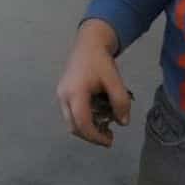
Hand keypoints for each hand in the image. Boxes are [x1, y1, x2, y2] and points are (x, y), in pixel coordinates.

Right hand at [55, 18, 131, 146]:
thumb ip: (121, 102)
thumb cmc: (100, 61)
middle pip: (73, 126)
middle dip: (91, 136)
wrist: (88, 43)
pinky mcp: (63, 92)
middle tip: (108, 136)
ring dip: (87, 128)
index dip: (96, 137)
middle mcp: (63, 95)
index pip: (82, 123)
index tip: (110, 141)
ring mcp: (61, 94)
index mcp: (75, 92)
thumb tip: (122, 122)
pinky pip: (70, 113)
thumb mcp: (115, 80)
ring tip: (104, 125)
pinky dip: (83, 119)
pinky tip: (98, 113)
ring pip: (70, 121)